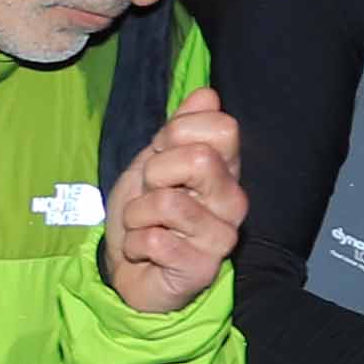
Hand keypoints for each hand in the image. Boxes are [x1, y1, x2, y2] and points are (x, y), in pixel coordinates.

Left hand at [100, 87, 246, 315]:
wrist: (129, 268)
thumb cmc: (146, 213)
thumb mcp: (153, 160)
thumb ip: (179, 128)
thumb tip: (206, 95)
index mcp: (226, 168)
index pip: (222, 126)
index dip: (176, 134)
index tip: (161, 156)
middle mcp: (233, 200)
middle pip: (199, 158)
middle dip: (154, 174)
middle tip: (151, 194)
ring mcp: (222, 236)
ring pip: (168, 202)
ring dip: (137, 214)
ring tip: (145, 226)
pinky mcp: (203, 268)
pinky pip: (154, 240)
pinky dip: (135, 244)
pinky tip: (146, 252)